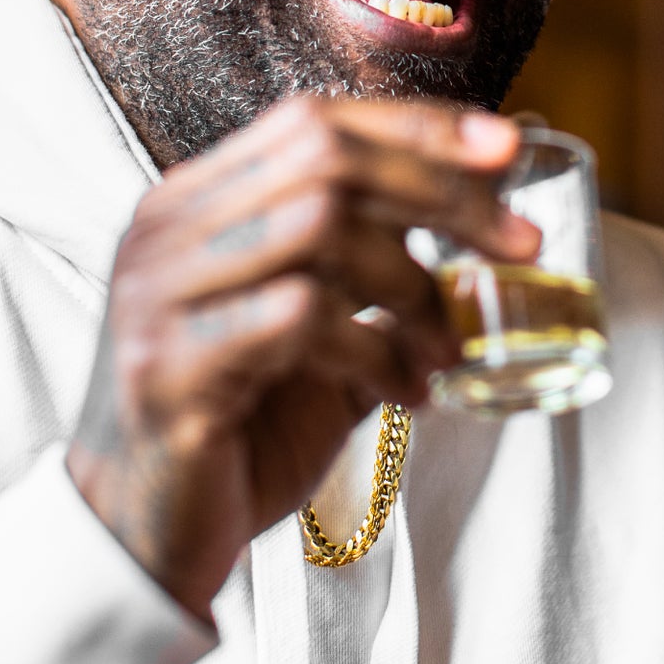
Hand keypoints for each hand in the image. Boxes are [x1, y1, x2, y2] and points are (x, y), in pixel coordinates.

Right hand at [67, 96, 538, 619]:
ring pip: (316, 227)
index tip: (507, 150)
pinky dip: (373, 349)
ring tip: (450, 350)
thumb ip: (379, 279)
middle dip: (440, 192)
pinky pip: (295, 316)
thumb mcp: (320, 339)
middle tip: (522, 245)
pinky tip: (405, 393)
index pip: (313, 121)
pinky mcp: (170, 366)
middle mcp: (166, 231)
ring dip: (411, 285)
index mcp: (195, 204)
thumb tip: (488, 227)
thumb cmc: (238, 433)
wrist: (141, 542)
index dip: (416, 127)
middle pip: (325, 159)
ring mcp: (160, 294)